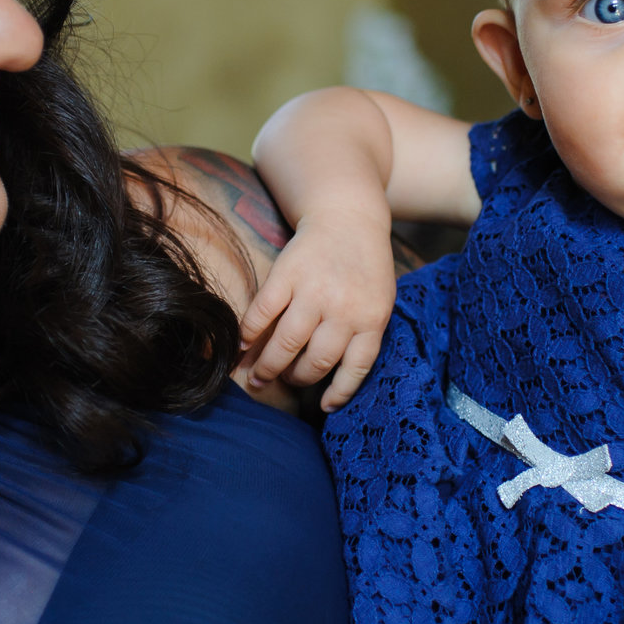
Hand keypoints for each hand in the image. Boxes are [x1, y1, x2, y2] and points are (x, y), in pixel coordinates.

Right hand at [235, 212, 398, 411]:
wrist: (348, 217)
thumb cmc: (364, 267)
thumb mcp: (379, 301)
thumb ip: (364, 334)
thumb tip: (337, 380)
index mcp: (372, 319)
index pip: (356, 368)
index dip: (338, 393)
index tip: (324, 407)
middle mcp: (344, 309)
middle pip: (315, 361)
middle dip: (295, 379)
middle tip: (283, 382)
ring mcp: (313, 291)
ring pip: (286, 343)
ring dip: (267, 365)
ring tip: (256, 375)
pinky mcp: (286, 274)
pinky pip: (262, 313)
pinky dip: (249, 332)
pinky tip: (243, 344)